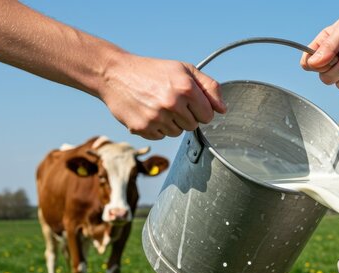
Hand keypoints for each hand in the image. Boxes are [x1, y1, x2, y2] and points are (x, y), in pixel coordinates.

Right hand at [99, 54, 225, 139]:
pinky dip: (156, 127)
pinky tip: (148, 112)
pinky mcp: (142, 128)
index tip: (190, 102)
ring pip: (177, 132)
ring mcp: (156, 117)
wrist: (115, 74)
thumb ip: (209, 87)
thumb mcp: (184, 70)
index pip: (208, 115)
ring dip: (171, 122)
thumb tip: (223, 110)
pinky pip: (161, 136)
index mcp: (186, 88)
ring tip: (158, 105)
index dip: (201, 109)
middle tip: (170, 101)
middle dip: (186, 116)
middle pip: (193, 126)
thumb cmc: (153, 71)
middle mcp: (172, 103)